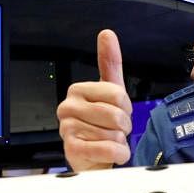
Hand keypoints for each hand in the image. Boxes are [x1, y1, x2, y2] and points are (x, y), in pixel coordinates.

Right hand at [57, 29, 132, 170]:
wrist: (93, 158)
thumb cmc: (102, 125)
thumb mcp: (110, 92)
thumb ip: (109, 62)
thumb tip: (107, 33)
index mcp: (77, 90)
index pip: (117, 94)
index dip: (126, 107)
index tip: (118, 111)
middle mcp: (67, 107)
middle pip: (115, 114)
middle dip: (123, 126)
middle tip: (115, 130)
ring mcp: (67, 129)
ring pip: (113, 134)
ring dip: (119, 142)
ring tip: (108, 141)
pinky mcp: (72, 150)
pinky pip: (107, 149)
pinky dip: (117, 154)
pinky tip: (110, 154)